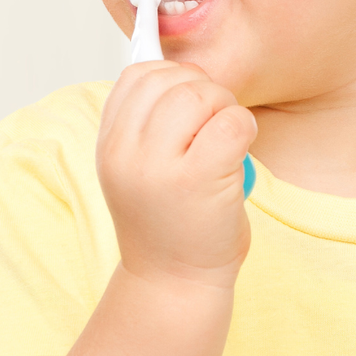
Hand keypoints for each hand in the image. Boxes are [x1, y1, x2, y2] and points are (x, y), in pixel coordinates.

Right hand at [96, 61, 255, 290]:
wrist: (173, 284)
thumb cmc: (168, 224)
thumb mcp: (137, 170)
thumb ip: (146, 124)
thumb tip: (180, 70)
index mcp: (109, 145)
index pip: (137, 75)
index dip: (172, 79)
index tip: (189, 108)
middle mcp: (125, 153)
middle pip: (171, 79)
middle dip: (204, 90)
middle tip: (214, 125)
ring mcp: (159, 167)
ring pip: (201, 94)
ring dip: (225, 108)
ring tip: (225, 141)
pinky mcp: (198, 180)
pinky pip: (232, 122)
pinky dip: (246, 129)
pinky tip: (238, 155)